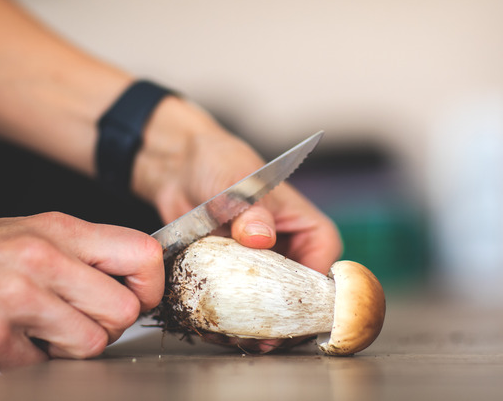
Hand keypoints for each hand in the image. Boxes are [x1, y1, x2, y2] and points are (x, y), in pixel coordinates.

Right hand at [0, 212, 162, 369]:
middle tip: (83, 322)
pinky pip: (44, 367)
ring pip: (92, 344)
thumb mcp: (31, 232)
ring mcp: (18, 299)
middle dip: (110, 327)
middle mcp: (43, 259)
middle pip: (124, 310)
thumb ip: (82, 252)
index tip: (138, 298)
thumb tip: (132, 279)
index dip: (151, 285)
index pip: (143, 253)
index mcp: (60, 230)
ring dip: (73, 350)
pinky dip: (33, 363)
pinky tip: (13, 341)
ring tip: (45, 334)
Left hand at [133, 97, 341, 352]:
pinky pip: (235, 304)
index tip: (291, 315)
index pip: (323, 267)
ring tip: (234, 339)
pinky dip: (225, 318)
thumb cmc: (220, 164)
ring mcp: (259, 267)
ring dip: (251, 326)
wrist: (180, 169)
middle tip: (261, 339)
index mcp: (306, 227)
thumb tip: (260, 235)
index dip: (312, 296)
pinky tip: (212, 328)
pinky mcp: (231, 276)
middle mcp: (288, 251)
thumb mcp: (238, 182)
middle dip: (279, 321)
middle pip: (295, 296)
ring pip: (264, 305)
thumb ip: (250, 210)